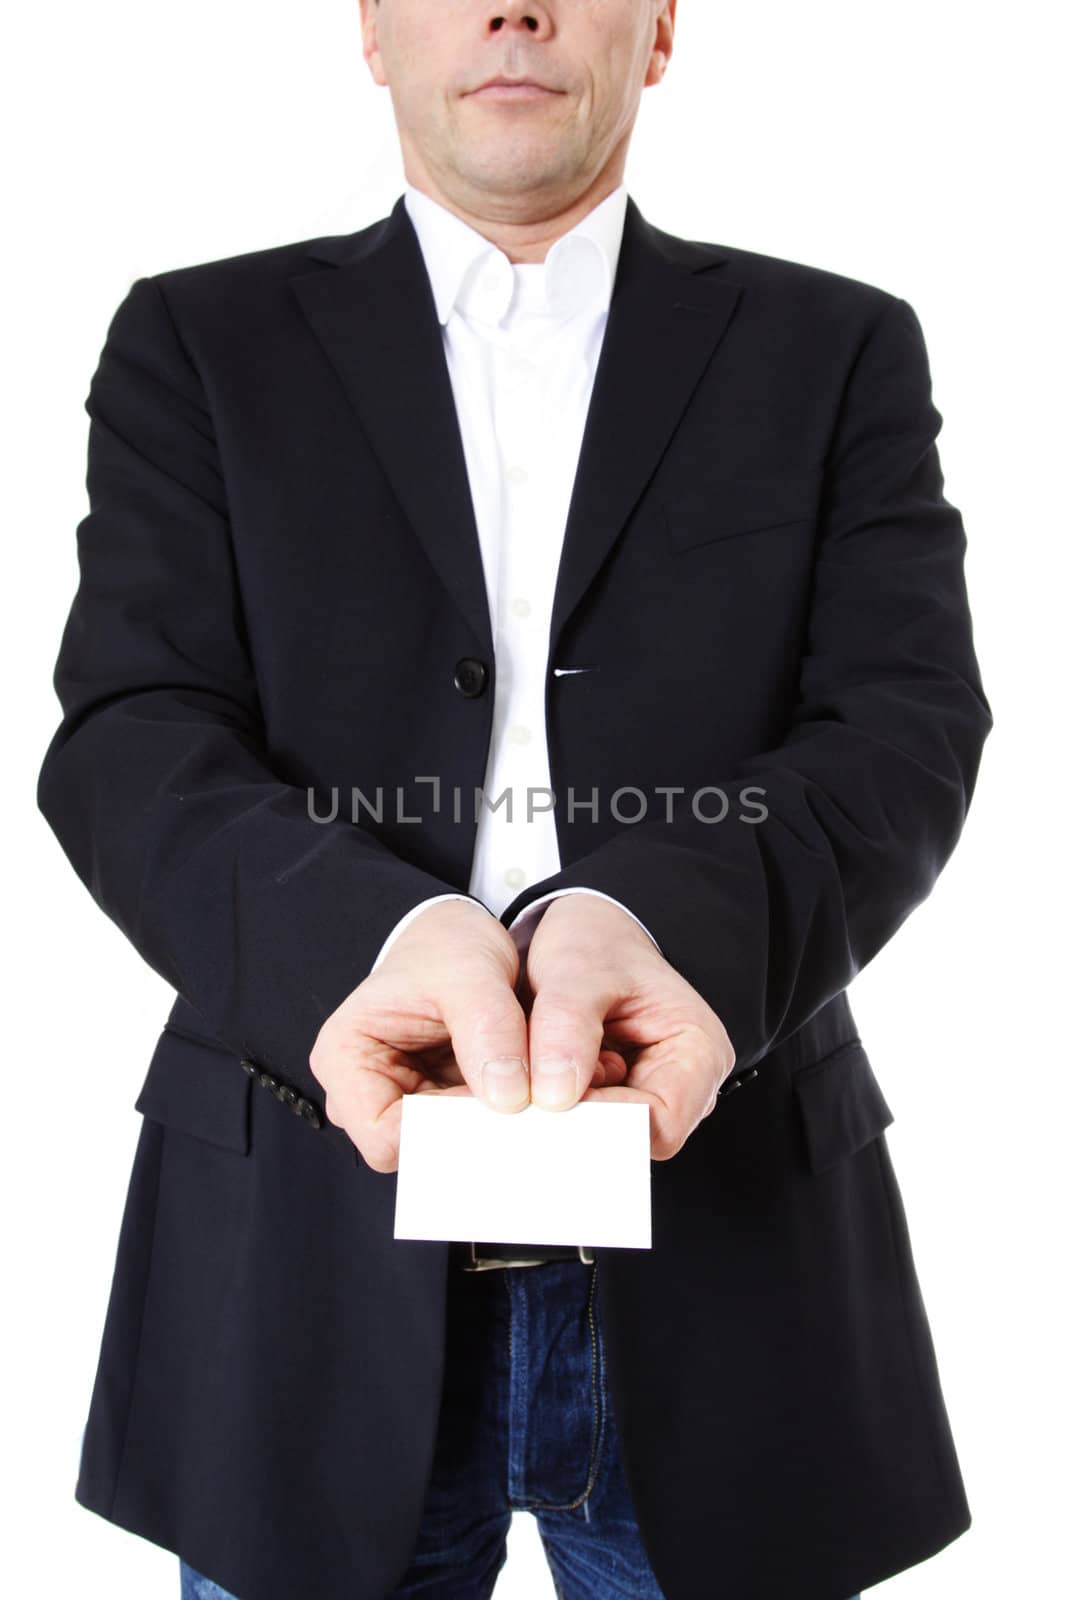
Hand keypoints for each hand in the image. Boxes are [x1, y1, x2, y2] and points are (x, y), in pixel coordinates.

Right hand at [309, 899, 530, 1171]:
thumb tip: (508, 1096)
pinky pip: (472, 1134)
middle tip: (530, 1107)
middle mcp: (364, 1093)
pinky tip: (532, 1097)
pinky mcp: (440, 1108)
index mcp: (344, 1059)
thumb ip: (489, 1028)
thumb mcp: (470, 971)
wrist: (460, 940)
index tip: (498, 1105)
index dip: (444, 1130)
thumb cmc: (446, 947)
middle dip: (473, 1133)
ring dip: (493, 1129)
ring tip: (535, 1096)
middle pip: (418, 1149)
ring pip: (450, 1148)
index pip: (385, 1135)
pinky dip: (504, 1120)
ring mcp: (403, 1104)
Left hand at [520, 894, 734, 1160]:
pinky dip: (547, 1105)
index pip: (656, 1123)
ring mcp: (644, 1097)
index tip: (549, 1098)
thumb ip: (567, 1026)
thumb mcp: (578, 968)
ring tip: (527, 1073)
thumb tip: (554, 1096)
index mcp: (698, 1054)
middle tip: (524, 1093)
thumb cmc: (597, 944)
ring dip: (556, 1112)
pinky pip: (577, 1122)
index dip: (602, 1119)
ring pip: (597, 1136)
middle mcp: (680, 1087)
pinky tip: (528, 1079)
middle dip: (575, 1119)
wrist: (586, 935)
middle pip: (628, 1138)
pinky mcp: (609, 1101)